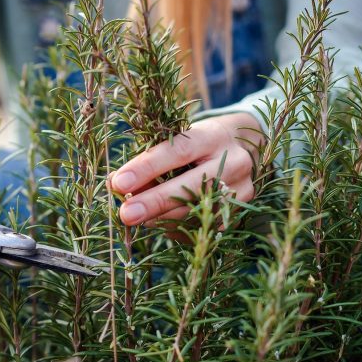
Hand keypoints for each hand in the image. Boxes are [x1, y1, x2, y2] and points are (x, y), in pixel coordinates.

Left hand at [110, 112, 262, 226]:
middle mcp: (234, 161)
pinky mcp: (242, 208)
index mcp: (213, 135)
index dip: (147, 168)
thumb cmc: (199, 142)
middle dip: (154, 202)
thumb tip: (115, 184)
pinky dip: (178, 226)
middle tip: (126, 214)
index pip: (177, 152)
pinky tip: (161, 222)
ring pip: (197, 211)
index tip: (119, 183)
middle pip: (191, 187)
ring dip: (162, 218)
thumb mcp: (178, 140)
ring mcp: (242, 187)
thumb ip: (148, 159)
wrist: (246, 145)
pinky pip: (204, 225)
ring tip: (137, 217)